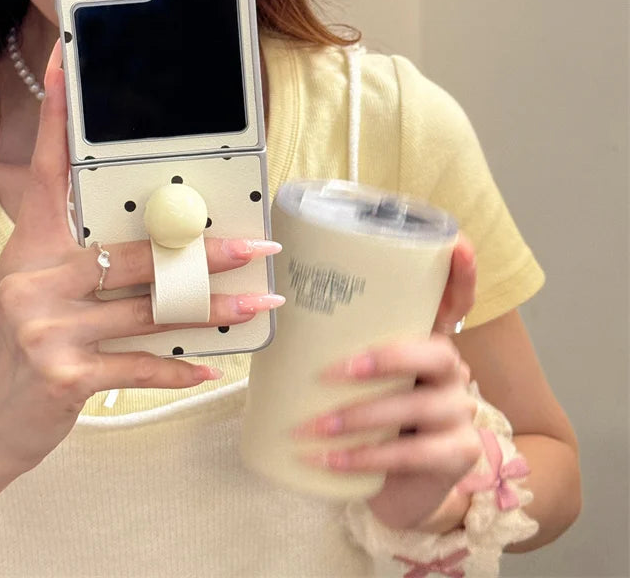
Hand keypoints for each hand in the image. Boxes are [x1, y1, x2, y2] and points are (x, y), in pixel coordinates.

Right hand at [0, 42, 282, 484]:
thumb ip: (89, 258)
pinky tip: (210, 365)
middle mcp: (34, 277)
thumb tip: (168, 241)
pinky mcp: (63, 375)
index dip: (55, 113)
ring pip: (152, 306)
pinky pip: (139, 364)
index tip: (66, 59)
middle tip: (257, 244)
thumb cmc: (24, 347)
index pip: (47, 168)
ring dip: (213, 308)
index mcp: (32, 245)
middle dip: (204, 250)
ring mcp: (46, 326)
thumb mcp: (42, 289)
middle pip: (136, 250)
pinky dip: (179, 367)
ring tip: (257, 302)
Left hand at [291, 238, 480, 531]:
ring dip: (362, 415)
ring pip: (420, 405)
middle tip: (335, 372)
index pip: (455, 301)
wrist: (388, 486)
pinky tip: (329, 459)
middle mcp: (451, 371)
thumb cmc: (362, 416)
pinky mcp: (457, 454)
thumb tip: (271, 309)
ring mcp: (459, 412)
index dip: (461, 274)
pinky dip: (366, 456)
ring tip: (317, 425)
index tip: (457, 246)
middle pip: (438, 352)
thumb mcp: (352, 376)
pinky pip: (414, 453)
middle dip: (387, 360)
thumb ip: (333, 344)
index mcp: (424, 341)